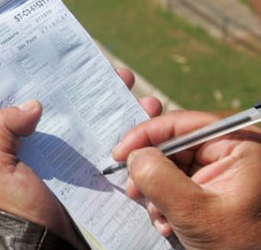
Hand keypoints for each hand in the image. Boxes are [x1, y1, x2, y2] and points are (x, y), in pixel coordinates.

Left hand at [0, 68, 162, 245]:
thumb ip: (0, 129)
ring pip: (109, 125)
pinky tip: (152, 124)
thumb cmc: (15, 208)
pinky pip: (126, 152)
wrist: (41, 248)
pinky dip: (142, 137)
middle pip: (84, 107)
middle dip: (106, 87)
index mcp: (32, 139)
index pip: (48, 100)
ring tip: (145, 101)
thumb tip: (34, 104)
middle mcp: (60, 146)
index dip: (64, 78)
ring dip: (129, 108)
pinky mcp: (105, 178)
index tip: (83, 59)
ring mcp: (85, 161)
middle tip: (122, 75)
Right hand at [113, 111, 260, 249]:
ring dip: (156, 191)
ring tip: (159, 216)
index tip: (120, 154)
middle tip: (135, 190)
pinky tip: (169, 222)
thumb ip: (160, 178)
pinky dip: (166, 201)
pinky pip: (179, 183)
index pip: (182, 124)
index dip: (145, 135)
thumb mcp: (195, 212)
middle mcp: (232, 150)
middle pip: (174, 144)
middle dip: (150, 170)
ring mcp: (223, 170)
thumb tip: (134, 155)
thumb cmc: (241, 245)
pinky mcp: (215, 187)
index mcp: (239, 144)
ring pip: (172, 165)